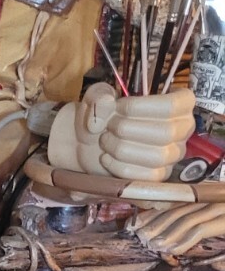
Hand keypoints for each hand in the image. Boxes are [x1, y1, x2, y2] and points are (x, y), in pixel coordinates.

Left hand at [48, 83, 196, 180]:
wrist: (87, 142)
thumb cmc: (103, 115)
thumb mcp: (97, 96)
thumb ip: (100, 95)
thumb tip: (107, 105)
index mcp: (179, 103)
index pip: (172, 105)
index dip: (140, 106)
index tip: (118, 106)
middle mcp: (183, 129)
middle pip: (165, 132)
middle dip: (127, 128)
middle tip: (109, 126)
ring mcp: (173, 155)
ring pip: (156, 157)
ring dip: (121, 148)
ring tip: (106, 140)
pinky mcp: (158, 176)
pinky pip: (144, 176)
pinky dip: (118, 166)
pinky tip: (105, 157)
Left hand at [134, 201, 224, 255]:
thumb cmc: (224, 225)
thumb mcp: (213, 222)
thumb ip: (193, 227)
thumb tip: (168, 242)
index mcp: (204, 196)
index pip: (172, 204)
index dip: (151, 214)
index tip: (134, 224)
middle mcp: (210, 198)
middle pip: (176, 211)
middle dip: (155, 225)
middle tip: (141, 238)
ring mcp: (218, 207)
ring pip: (185, 220)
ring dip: (166, 235)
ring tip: (153, 246)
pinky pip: (199, 230)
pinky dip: (184, 241)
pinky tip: (174, 250)